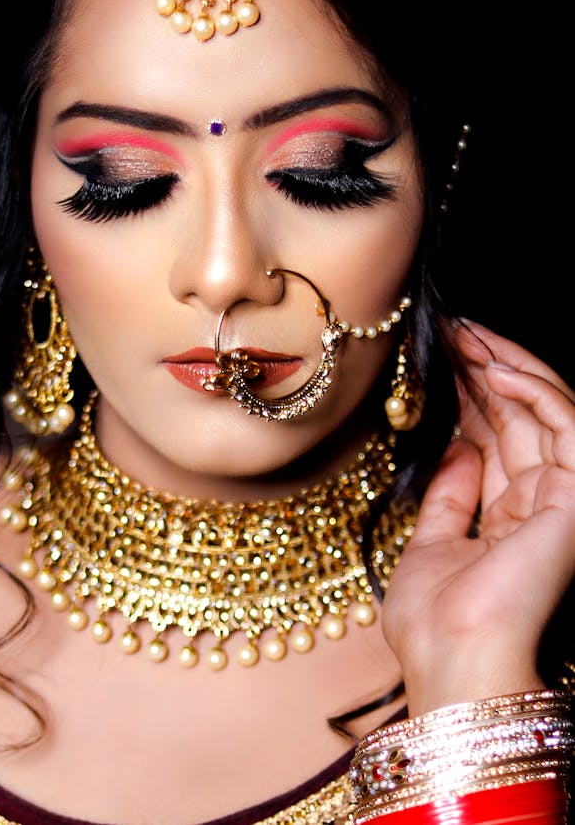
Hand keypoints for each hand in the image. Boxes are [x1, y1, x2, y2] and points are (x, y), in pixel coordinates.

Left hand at [381, 320, 574, 715]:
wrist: (451, 658)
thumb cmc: (434, 622)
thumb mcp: (430, 543)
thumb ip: (449, 496)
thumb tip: (456, 448)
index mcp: (512, 521)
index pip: (499, 441)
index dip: (474, 396)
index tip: (442, 359)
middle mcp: (543, 507)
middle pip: (519, 420)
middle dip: (485, 371)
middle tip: (452, 331)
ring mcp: (564, 501)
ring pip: (546, 413)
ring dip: (506, 367)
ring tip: (466, 334)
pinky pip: (566, 426)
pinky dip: (533, 390)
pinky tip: (495, 367)